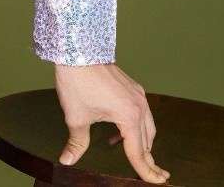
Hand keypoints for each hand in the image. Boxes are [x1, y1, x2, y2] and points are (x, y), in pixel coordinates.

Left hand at [54, 62, 169, 182]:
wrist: (77, 50)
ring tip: (132, 155)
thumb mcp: (76, 117)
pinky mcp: (133, 87)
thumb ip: (77, 143)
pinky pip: (141, 113)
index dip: (146, 171)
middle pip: (148, 141)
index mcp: (129, 116)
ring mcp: (138, 95)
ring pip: (148, 127)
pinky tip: (118, 133)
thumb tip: (67, 160)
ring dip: (142, 142)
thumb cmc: (77, 82)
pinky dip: (136, 127)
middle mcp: (139, 106)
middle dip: (148, 159)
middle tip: (152, 175)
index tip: (156, 183)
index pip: (139, 152)